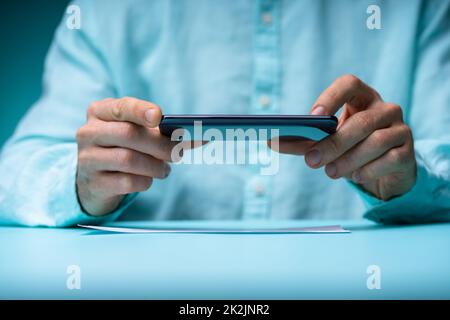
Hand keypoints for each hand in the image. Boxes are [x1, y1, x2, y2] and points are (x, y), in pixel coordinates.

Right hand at [76, 97, 177, 215]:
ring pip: (128, 160)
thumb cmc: (124, 149)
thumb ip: (164, 132)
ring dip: (155, 166)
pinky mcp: (94, 183)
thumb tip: (202, 136)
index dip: (141, 110)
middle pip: (129, 134)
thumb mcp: (138, 135)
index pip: (121, 107)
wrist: (95, 180)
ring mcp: (87, 158)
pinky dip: (145, 181)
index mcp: (99, 112)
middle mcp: (88, 132)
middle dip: (160, 145)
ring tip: (165, 170)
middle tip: (178, 153)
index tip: (159, 117)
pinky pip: (127, 182)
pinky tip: (148, 180)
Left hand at [272, 74, 416, 200]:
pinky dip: (368, 170)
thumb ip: (302, 141)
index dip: (331, 96)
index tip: (313, 116)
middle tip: (311, 161)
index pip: (349, 84)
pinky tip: (355, 177)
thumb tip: (271, 142)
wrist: (383, 172)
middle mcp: (385, 108)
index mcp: (362, 98)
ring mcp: (400, 129)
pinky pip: (389, 160)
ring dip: (348, 160)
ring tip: (330, 173)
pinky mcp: (408, 152)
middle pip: (361, 121)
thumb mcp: (325, 144)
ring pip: (375, 141)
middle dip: (333, 143)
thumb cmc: (350, 150)